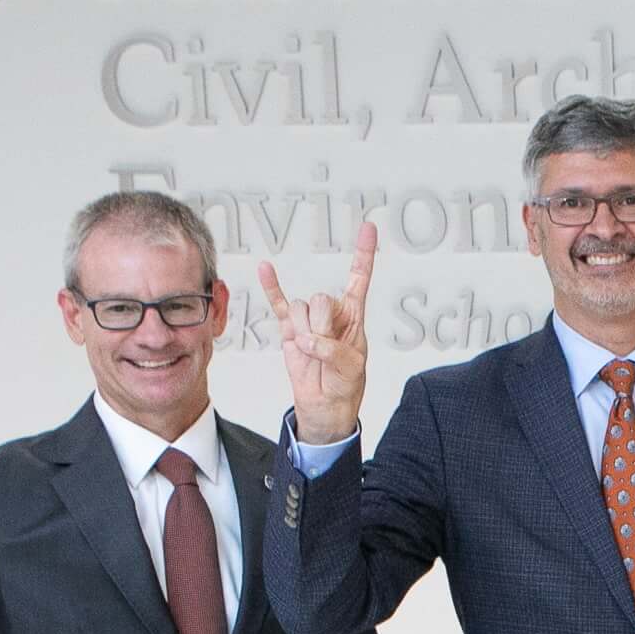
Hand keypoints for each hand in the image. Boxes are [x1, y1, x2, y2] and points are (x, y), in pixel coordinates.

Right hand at [256, 223, 378, 444]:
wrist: (324, 406)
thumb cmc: (345, 386)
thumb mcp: (351, 370)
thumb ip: (333, 351)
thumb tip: (307, 340)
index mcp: (353, 316)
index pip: (359, 278)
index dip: (363, 253)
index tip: (368, 226)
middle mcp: (331, 312)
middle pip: (320, 300)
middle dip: (321, 327)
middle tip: (325, 350)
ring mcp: (309, 320)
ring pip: (300, 309)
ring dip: (304, 333)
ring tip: (312, 353)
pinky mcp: (290, 329)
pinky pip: (279, 304)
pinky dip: (272, 287)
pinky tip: (266, 268)